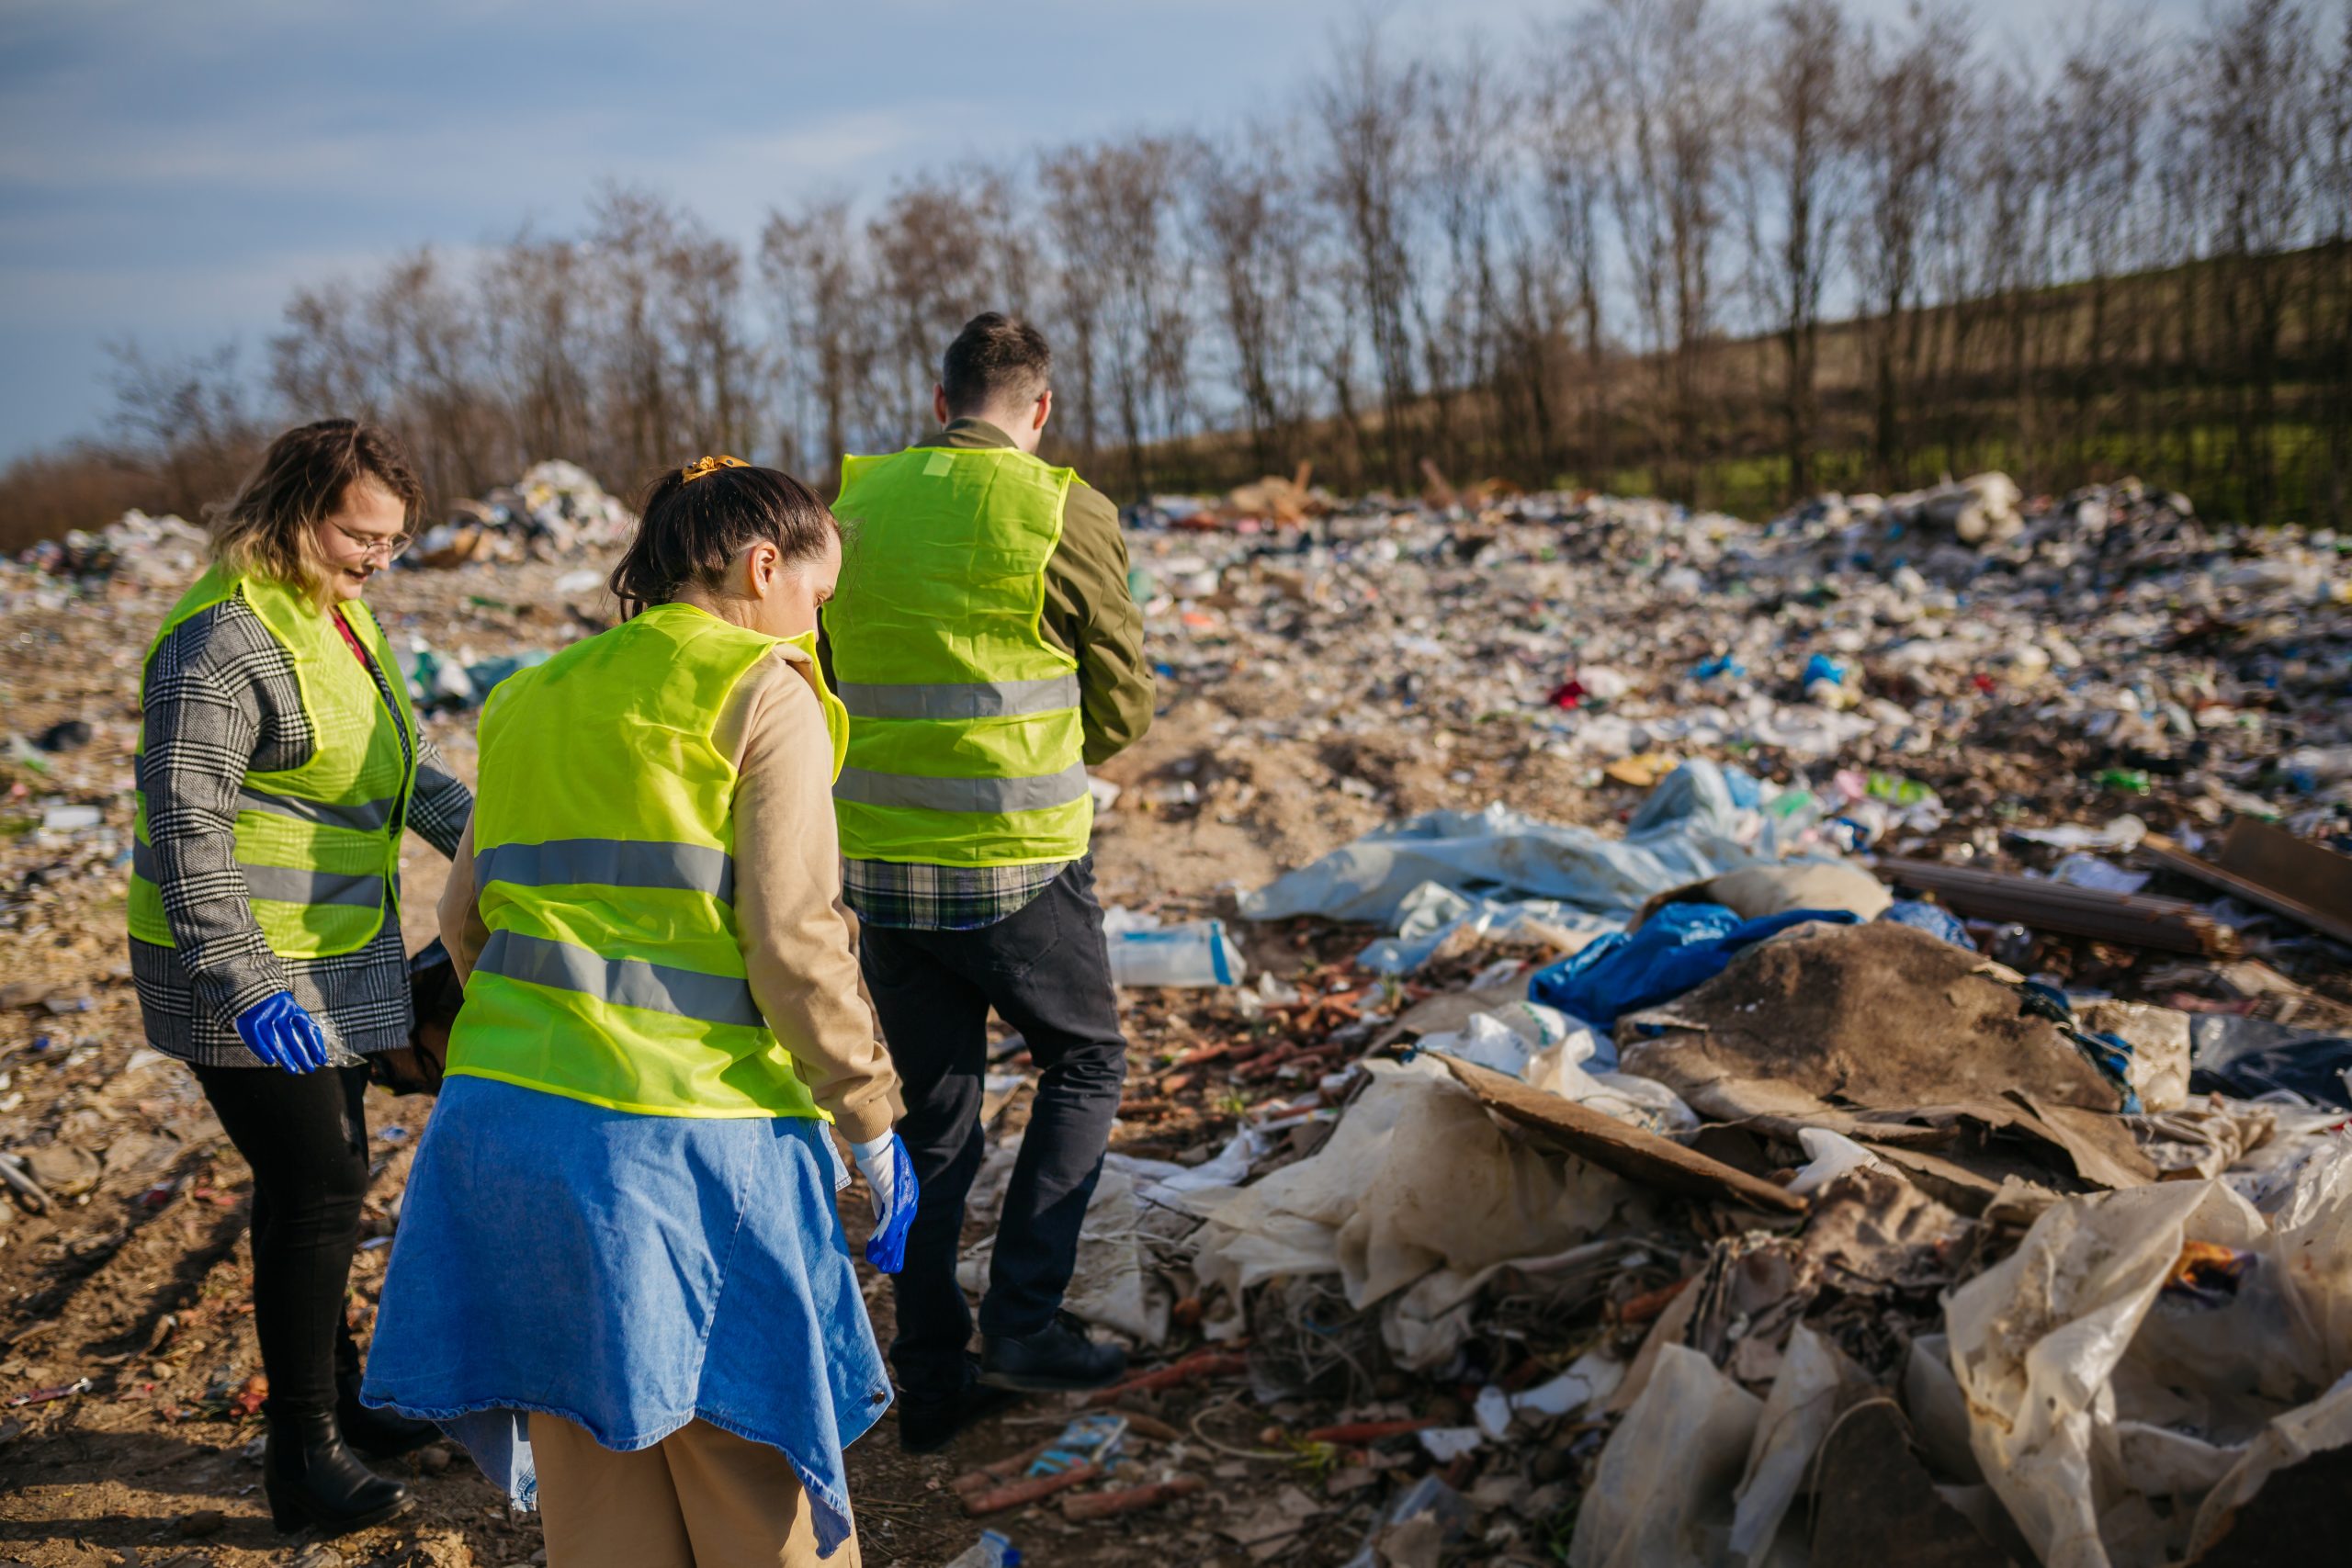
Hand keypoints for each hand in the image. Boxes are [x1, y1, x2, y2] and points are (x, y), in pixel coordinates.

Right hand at [234, 991, 330, 1073]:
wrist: (250, 992)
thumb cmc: (275, 1009)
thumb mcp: (290, 1013)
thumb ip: (302, 1028)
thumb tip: (318, 1053)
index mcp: (294, 1009)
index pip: (308, 1028)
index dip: (315, 1044)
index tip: (322, 1060)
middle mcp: (281, 1011)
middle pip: (292, 1037)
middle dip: (302, 1055)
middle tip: (309, 1069)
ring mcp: (265, 1015)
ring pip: (275, 1040)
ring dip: (285, 1057)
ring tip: (293, 1070)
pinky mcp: (250, 1020)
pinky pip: (256, 1038)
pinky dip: (263, 1051)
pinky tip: (270, 1061)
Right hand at [849, 1132, 918, 1274]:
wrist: (874, 1142)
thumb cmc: (875, 1159)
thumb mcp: (879, 1184)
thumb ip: (882, 1201)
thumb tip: (881, 1219)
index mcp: (909, 1190)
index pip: (904, 1218)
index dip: (897, 1235)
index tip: (892, 1249)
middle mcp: (910, 1193)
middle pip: (904, 1224)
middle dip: (897, 1244)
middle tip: (891, 1262)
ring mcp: (904, 1193)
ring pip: (898, 1225)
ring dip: (890, 1243)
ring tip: (884, 1259)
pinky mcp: (894, 1193)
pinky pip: (890, 1218)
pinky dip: (885, 1233)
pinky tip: (881, 1245)